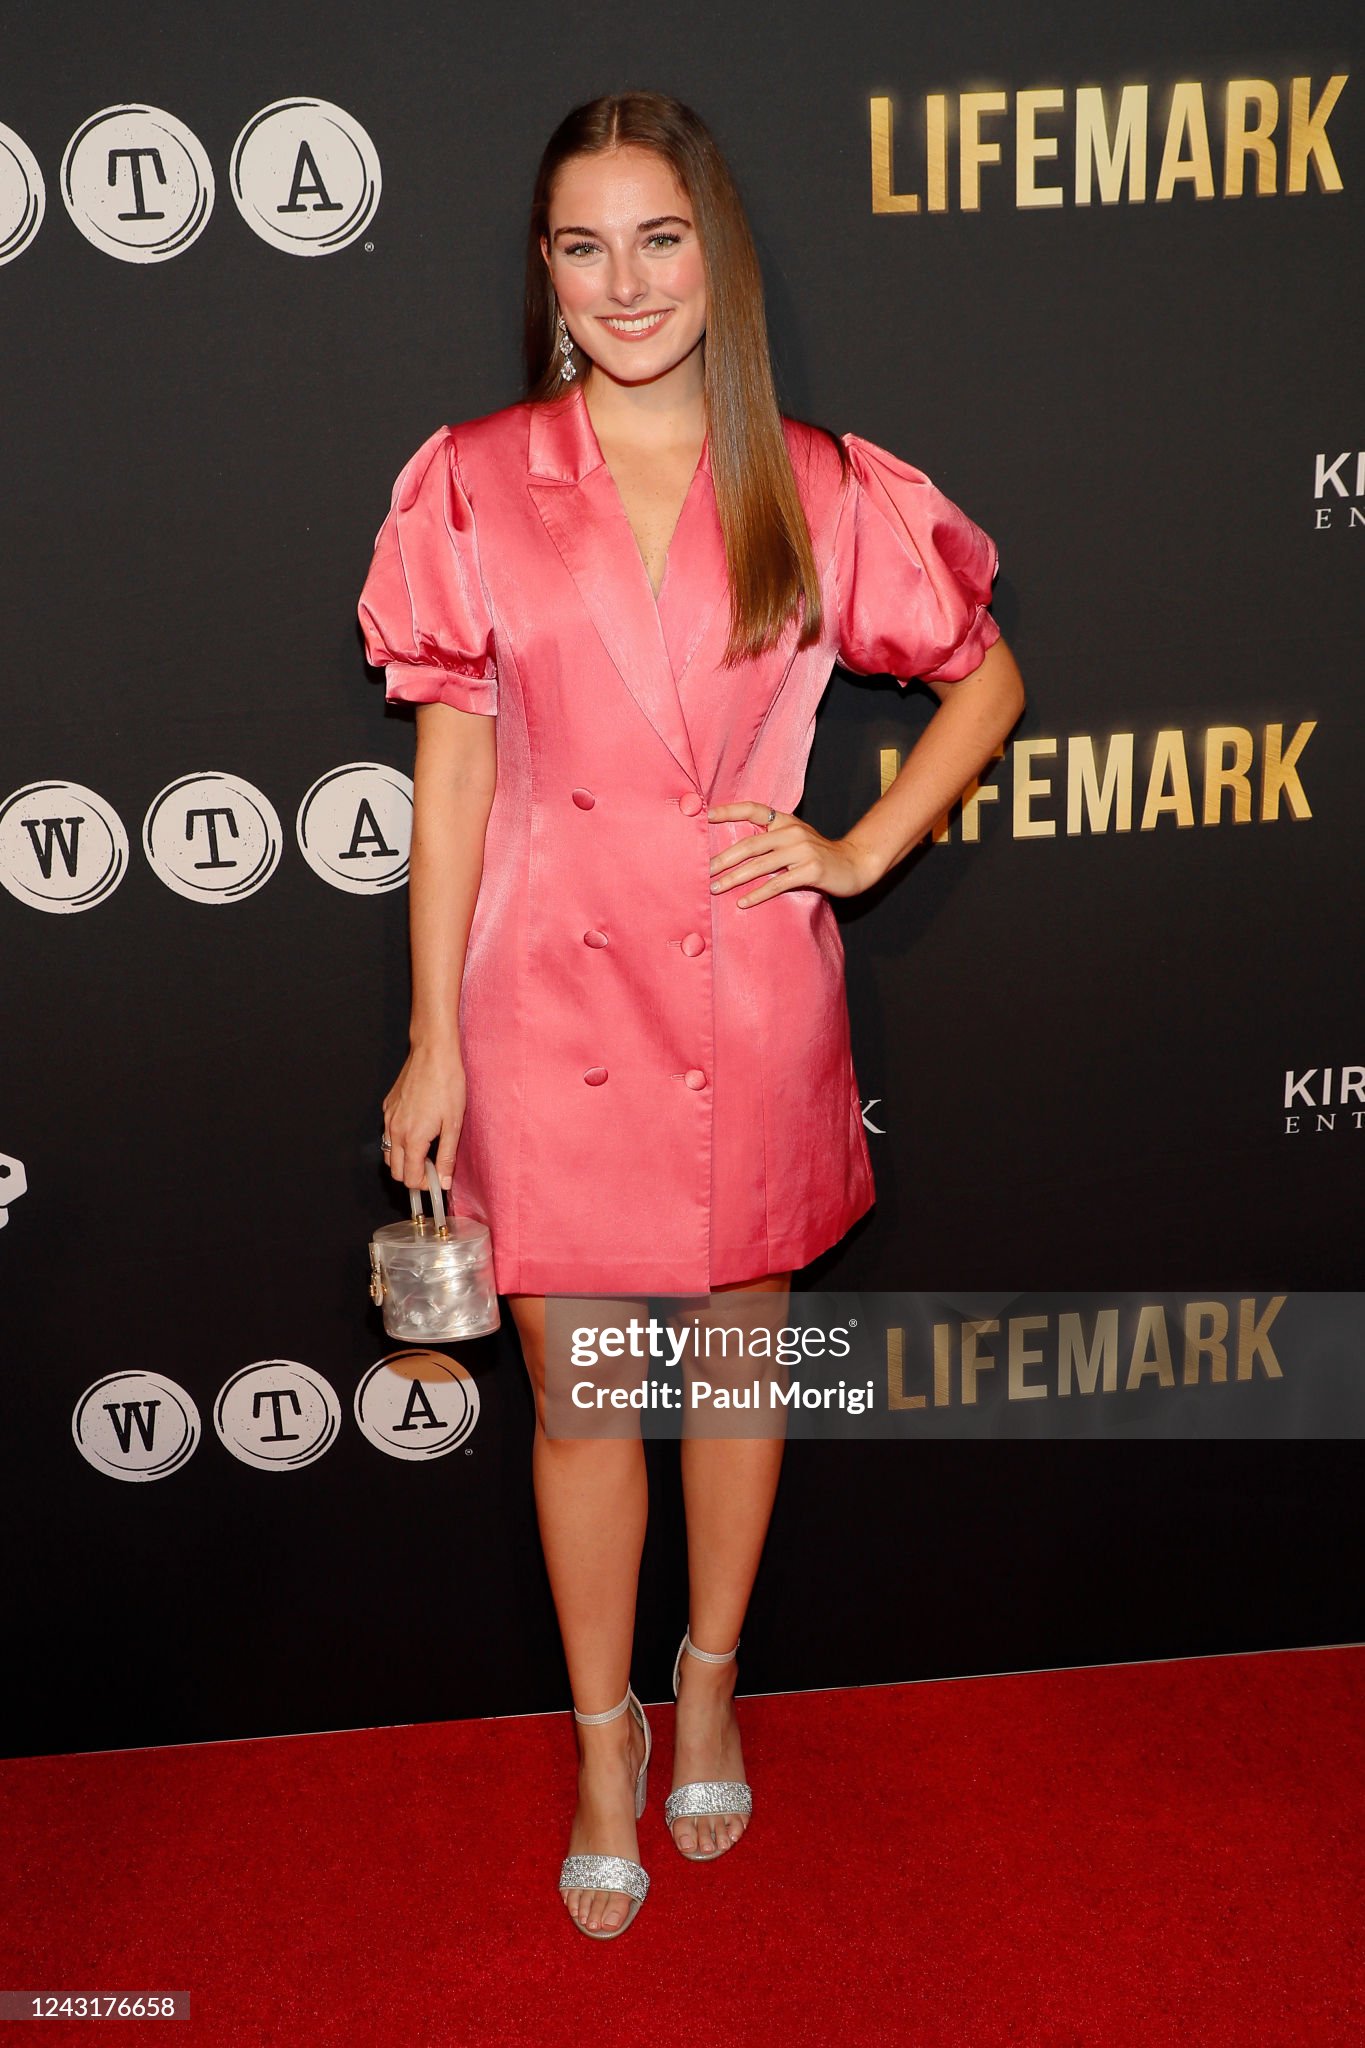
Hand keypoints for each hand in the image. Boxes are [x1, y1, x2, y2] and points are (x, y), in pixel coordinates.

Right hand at [382, 1043, 466, 1192]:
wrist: (433, 1053)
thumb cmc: (447, 1084)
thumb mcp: (453, 1124)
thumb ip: (446, 1157)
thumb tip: (444, 1181)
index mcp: (412, 1138)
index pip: (410, 1178)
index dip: (425, 1184)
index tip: (438, 1178)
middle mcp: (395, 1131)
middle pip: (396, 1171)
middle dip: (413, 1175)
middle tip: (433, 1165)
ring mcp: (389, 1118)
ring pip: (389, 1154)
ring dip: (404, 1159)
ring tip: (426, 1149)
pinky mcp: (388, 1106)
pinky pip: (388, 1133)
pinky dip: (399, 1141)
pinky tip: (418, 1129)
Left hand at [706, 802, 882, 906]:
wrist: (855, 864)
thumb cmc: (819, 855)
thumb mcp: (796, 839)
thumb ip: (772, 839)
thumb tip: (736, 850)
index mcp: (787, 821)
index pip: (754, 810)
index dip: (730, 811)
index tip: (707, 816)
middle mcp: (793, 832)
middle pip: (750, 844)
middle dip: (723, 859)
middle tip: (705, 871)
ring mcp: (802, 851)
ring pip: (760, 865)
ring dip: (734, 878)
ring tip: (715, 888)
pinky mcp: (810, 870)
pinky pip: (777, 884)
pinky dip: (757, 894)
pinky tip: (742, 902)